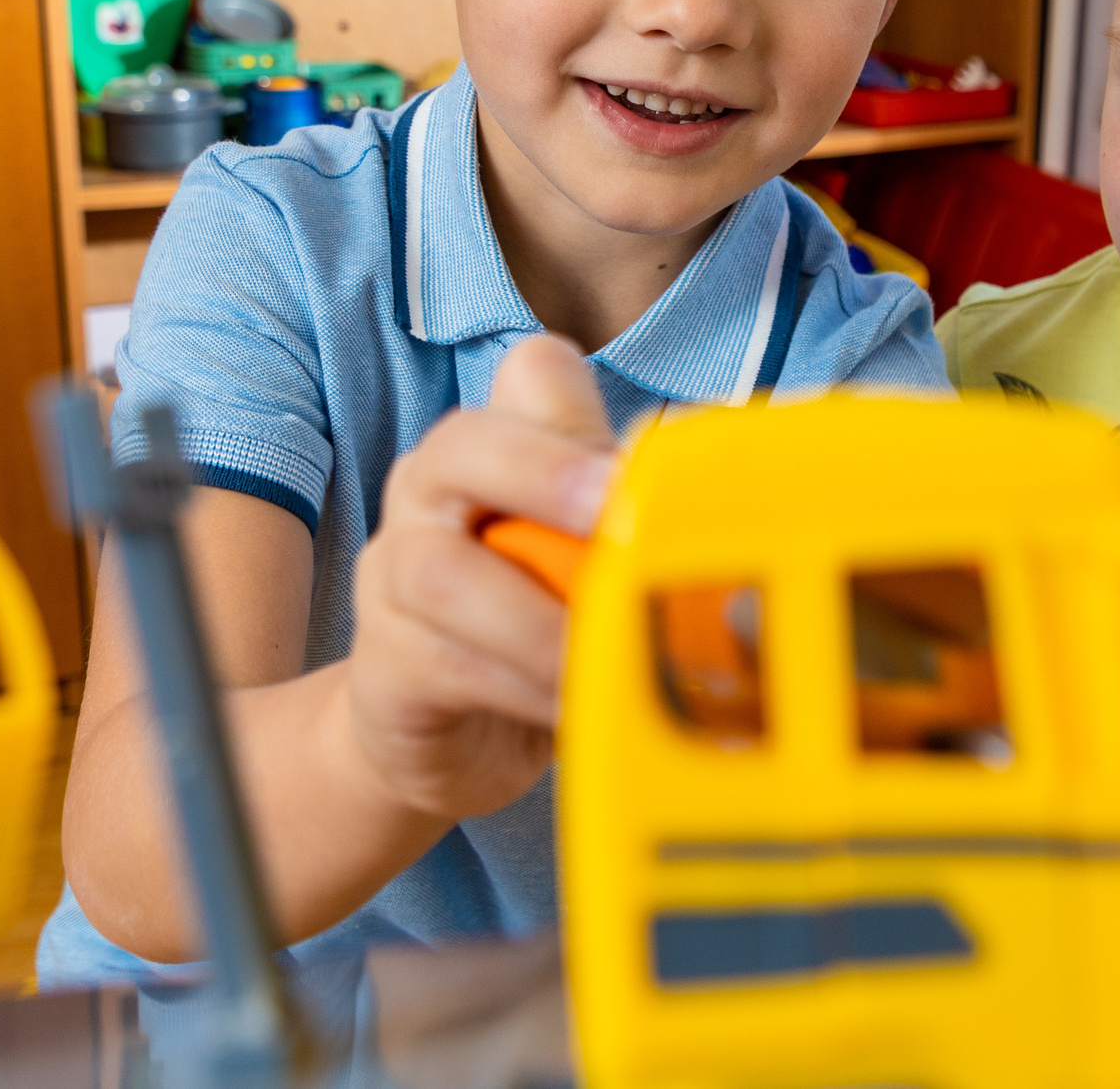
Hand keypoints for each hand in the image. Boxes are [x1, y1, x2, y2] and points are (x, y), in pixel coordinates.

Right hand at [347, 336, 616, 821]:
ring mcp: (392, 579)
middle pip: (463, 445)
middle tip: (614, 520)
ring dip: (538, 619)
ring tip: (606, 655)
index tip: (632, 467)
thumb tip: (734, 530)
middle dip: (545, 474)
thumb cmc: (539, 634)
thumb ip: (638, 532)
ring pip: (443, 574)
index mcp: (496, 450)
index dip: (573, 403)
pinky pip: (444, 665)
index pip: (528, 375)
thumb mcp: (591, 570)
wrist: (450, 744)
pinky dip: (520, 687)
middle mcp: (430, 494)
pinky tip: (572, 708)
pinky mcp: (385, 667)